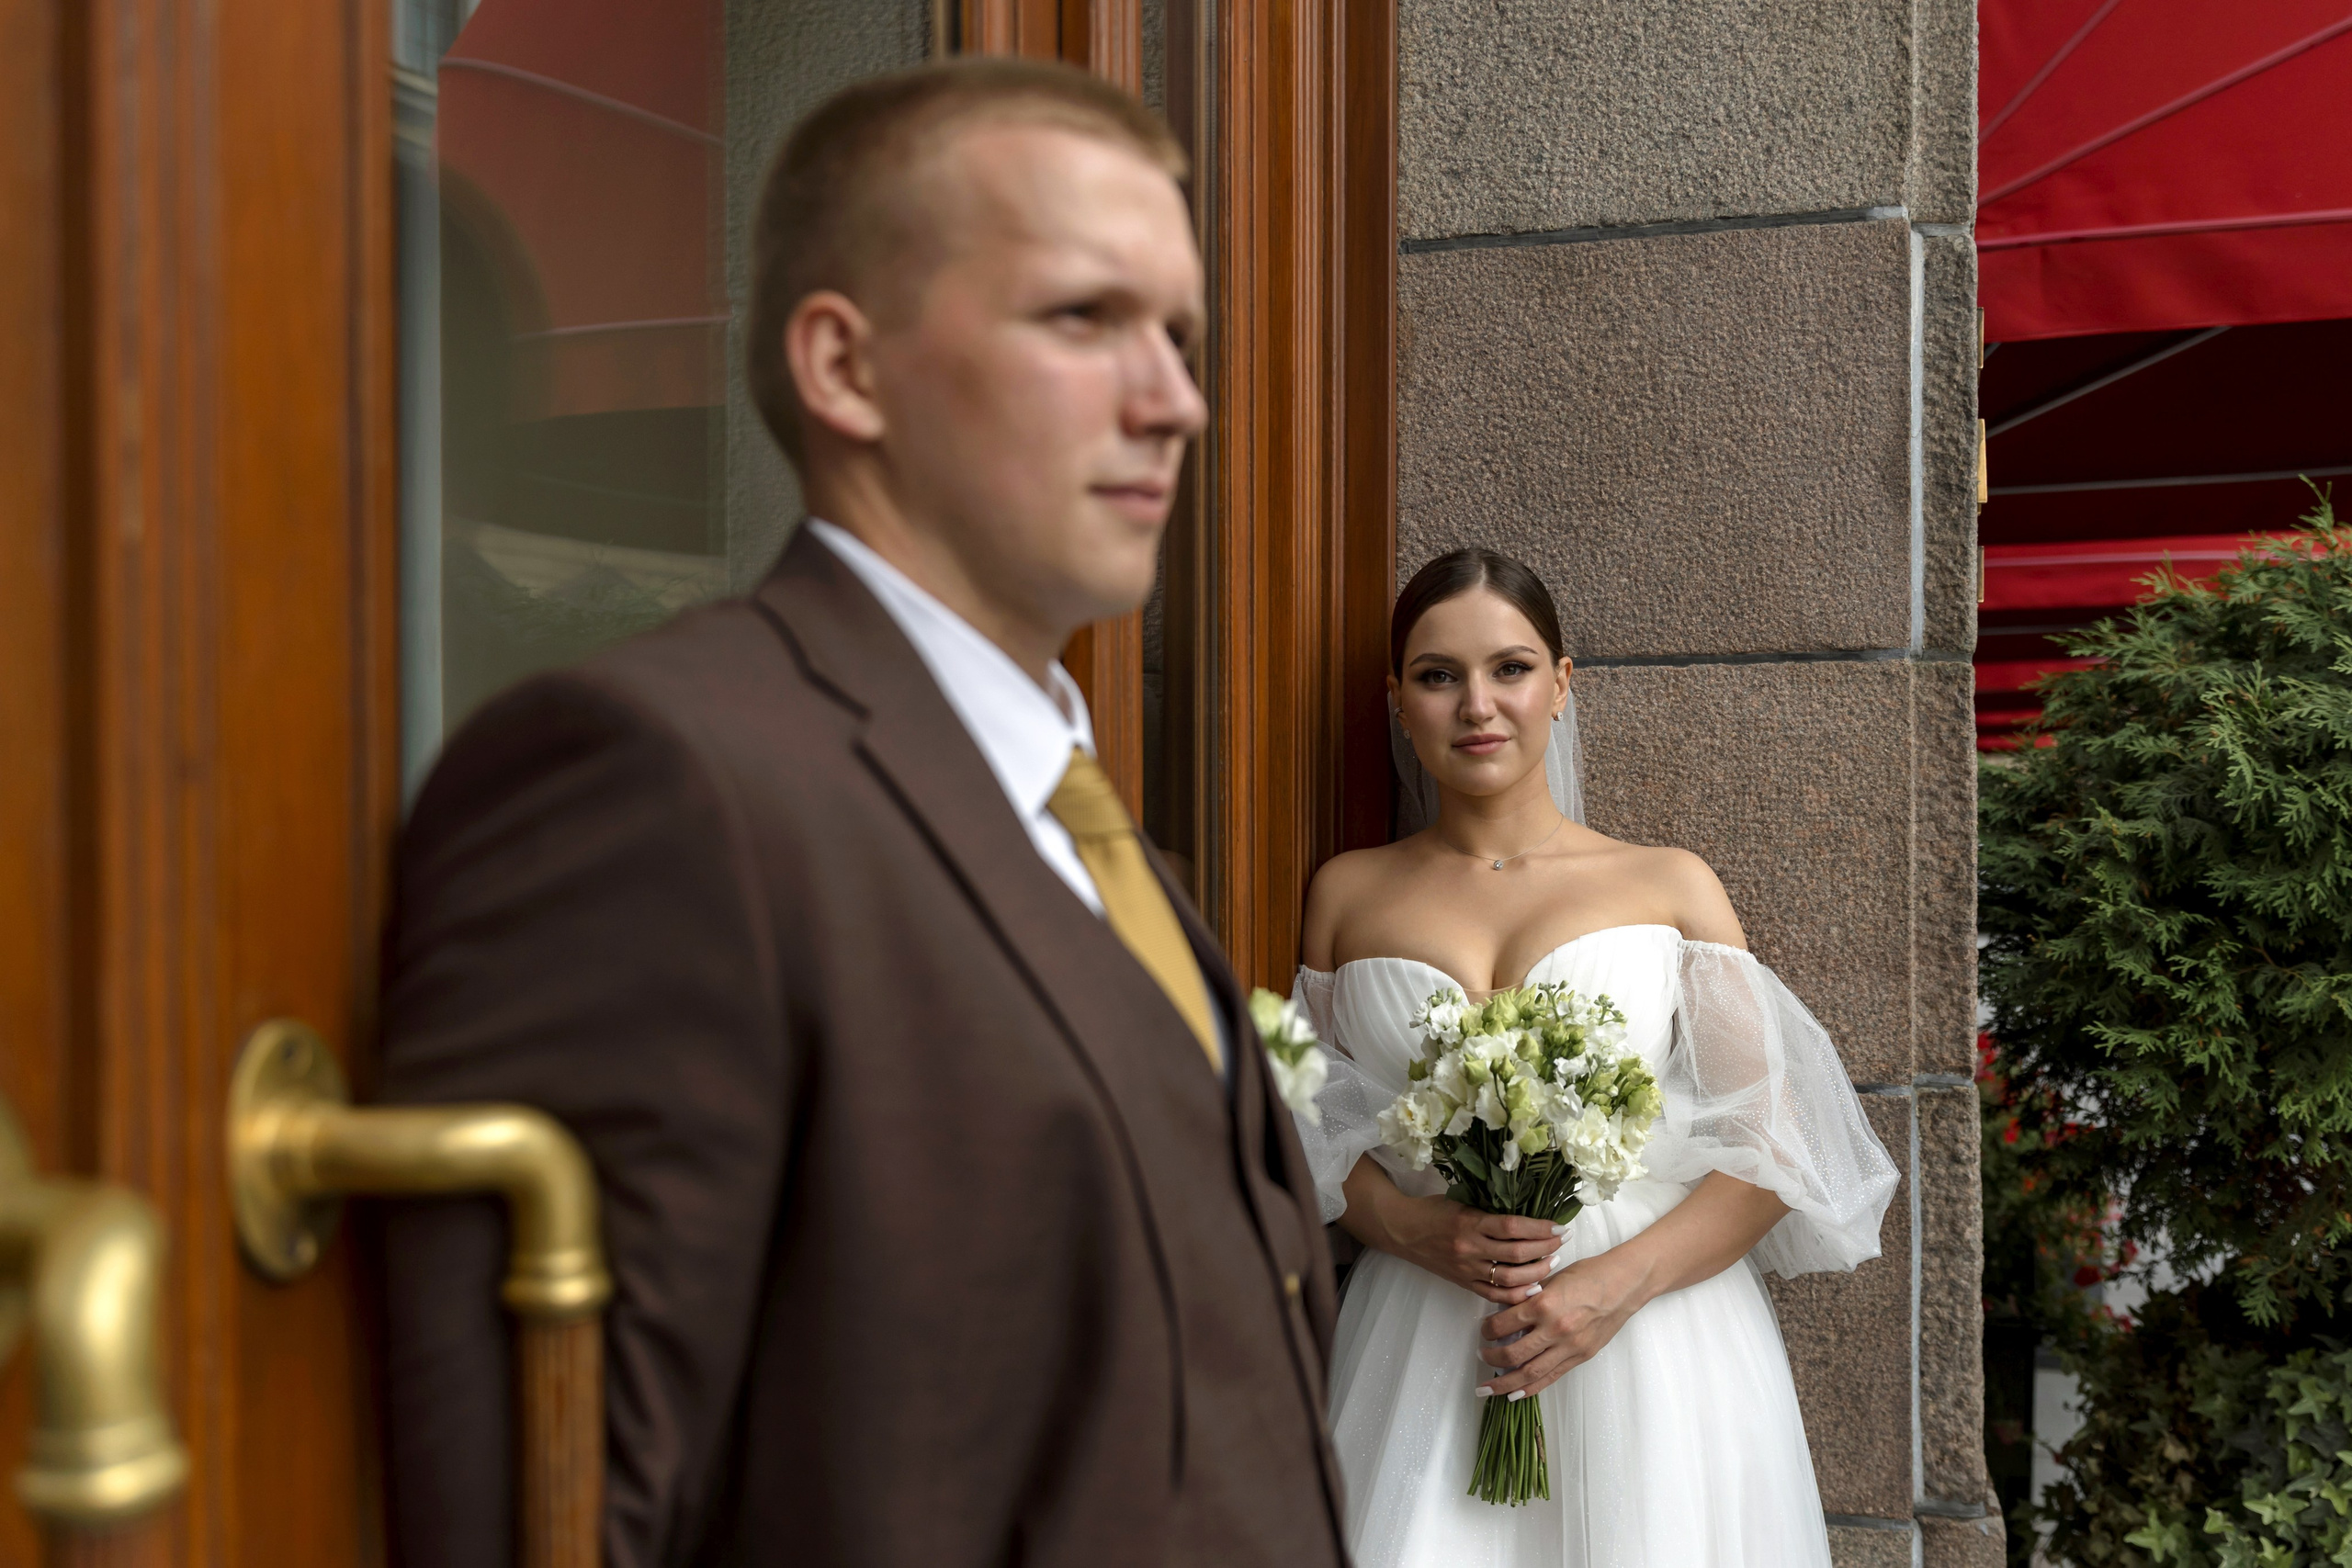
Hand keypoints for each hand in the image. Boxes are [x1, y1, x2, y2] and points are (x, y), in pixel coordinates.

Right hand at [1379, 1194, 1561, 1305]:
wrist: (1402, 1230)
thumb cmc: (1432, 1210)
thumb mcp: (1461, 1203)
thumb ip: (1489, 1211)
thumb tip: (1526, 1215)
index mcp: (1470, 1223)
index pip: (1513, 1227)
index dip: (1540, 1228)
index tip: (1559, 1226)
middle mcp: (1470, 1248)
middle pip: (1517, 1254)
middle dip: (1545, 1249)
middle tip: (1562, 1242)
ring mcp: (1467, 1269)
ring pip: (1509, 1278)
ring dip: (1536, 1272)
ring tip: (1552, 1262)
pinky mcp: (1463, 1283)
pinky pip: (1494, 1295)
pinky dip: (1517, 1295)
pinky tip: (1534, 1288)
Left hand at [1475, 1250, 1648, 1399]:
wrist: (1624, 1284)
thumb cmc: (1589, 1275)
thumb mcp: (1552, 1280)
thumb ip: (1530, 1299)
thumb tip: (1507, 1314)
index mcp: (1544, 1304)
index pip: (1504, 1324)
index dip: (1488, 1330)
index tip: (1483, 1331)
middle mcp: (1555, 1329)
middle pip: (1513, 1354)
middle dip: (1491, 1359)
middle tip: (1481, 1356)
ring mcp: (1569, 1346)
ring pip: (1530, 1373)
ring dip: (1505, 1383)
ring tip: (1488, 1388)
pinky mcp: (1581, 1356)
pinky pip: (1551, 1377)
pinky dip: (1532, 1388)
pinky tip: (1516, 1394)